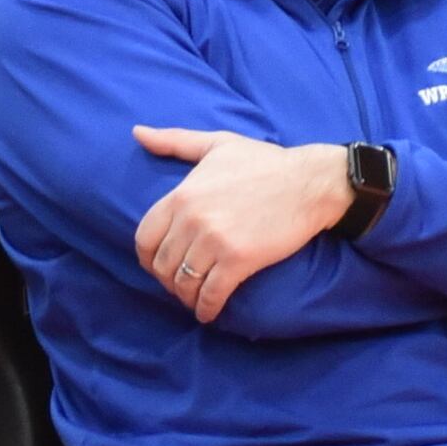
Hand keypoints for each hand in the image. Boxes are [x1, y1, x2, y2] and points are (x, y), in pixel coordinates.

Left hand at [132, 126, 351, 322]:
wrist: (309, 182)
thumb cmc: (263, 162)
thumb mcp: (215, 144)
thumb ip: (174, 141)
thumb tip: (137, 132)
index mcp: (182, 195)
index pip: (145, 237)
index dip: (147, 257)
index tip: (156, 264)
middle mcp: (192, 220)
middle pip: (162, 264)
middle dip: (166, 280)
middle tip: (178, 284)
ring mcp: (215, 241)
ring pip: (184, 282)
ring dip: (185, 296)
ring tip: (193, 298)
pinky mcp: (239, 260)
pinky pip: (212, 293)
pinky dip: (206, 308)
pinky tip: (208, 312)